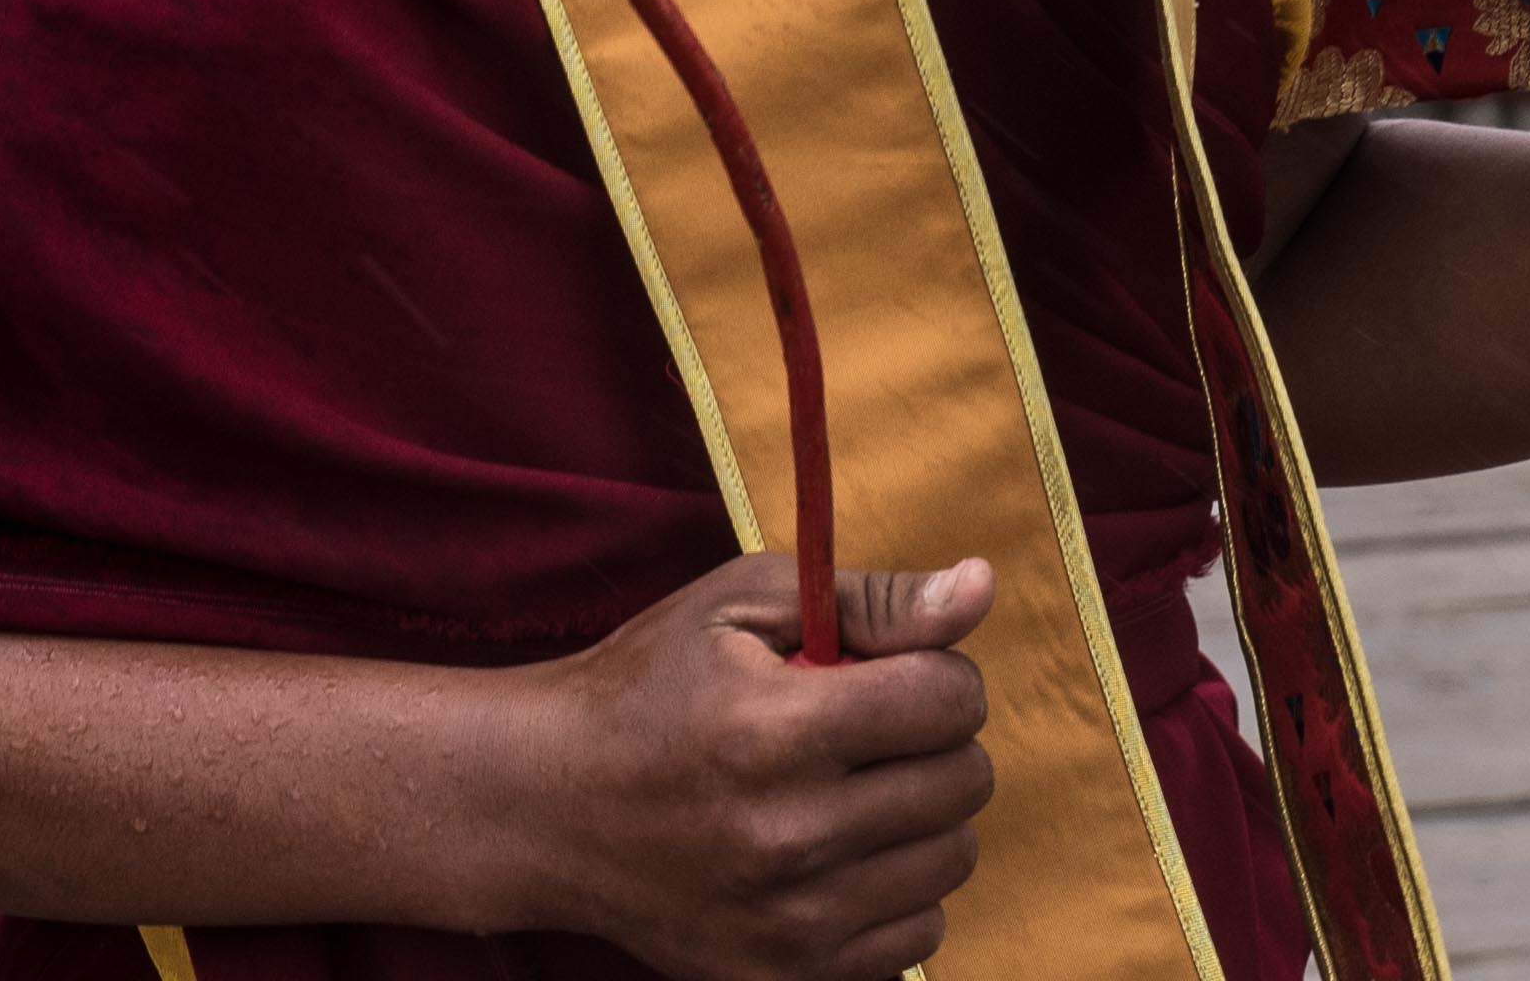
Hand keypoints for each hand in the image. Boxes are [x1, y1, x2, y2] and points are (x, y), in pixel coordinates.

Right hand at [513, 552, 996, 980]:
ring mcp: (790, 922)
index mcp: (776, 730)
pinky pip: (919, 935)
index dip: (936, 671)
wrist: (547, 807)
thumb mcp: (739, 605)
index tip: (890, 673)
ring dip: (921, 816)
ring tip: (851, 789)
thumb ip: (872, 599)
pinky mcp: (786, 978)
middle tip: (867, 729)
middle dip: (933, 739)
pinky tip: (837, 855)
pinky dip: (896, 890)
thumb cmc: (648, 687)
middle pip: (964, 781)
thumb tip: (982, 587)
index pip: (950, 700)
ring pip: (954, 858)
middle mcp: (789, 836)